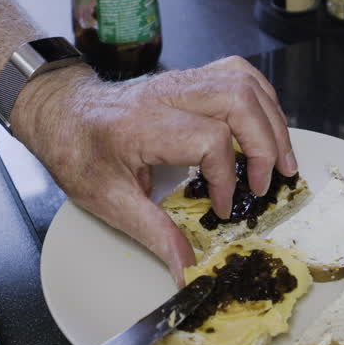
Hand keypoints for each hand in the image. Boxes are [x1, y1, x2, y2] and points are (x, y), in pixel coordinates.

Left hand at [11, 56, 296, 283]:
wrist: (61, 114)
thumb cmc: (80, 153)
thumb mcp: (110, 202)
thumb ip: (155, 234)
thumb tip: (187, 270)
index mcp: (146, 125)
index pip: (210, 139)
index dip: (226, 178)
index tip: (219, 208)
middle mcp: (168, 95)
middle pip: (237, 100)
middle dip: (265, 143)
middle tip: (267, 183)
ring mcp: (181, 81)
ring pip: (244, 82)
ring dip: (272, 120)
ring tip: (281, 159)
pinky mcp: (189, 79)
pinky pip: (237, 74)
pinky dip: (261, 99)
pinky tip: (266, 127)